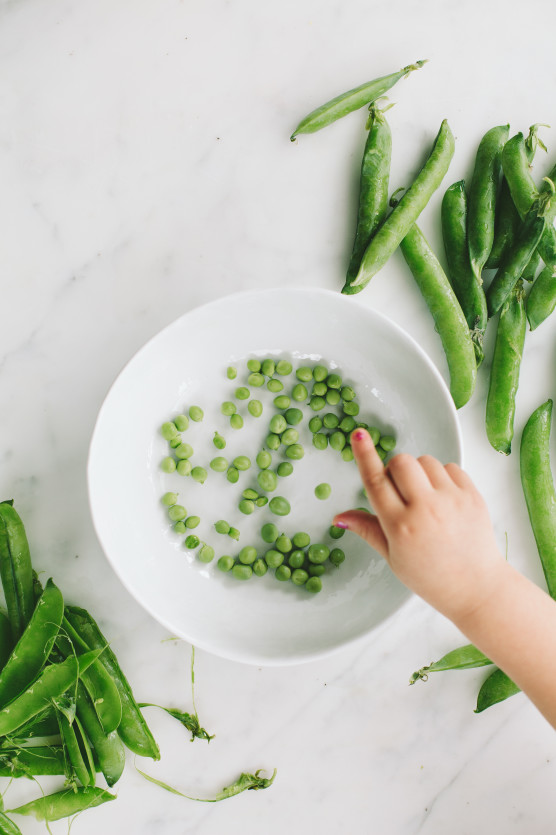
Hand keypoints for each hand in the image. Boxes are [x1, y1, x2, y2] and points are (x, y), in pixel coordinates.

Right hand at [333, 430, 505, 622]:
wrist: (476, 587)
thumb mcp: (392, 557)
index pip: (376, 481)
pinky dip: (442, 477)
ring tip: (425, 497)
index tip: (358, 434)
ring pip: (425, 461)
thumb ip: (367, 529)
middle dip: (395, 470)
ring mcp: (452, 500)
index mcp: (400, 526)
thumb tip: (339, 517)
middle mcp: (426, 510)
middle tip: (401, 491)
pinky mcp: (472, 495)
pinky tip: (443, 499)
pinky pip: (450, 466)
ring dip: (419, 472)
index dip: (365, 455)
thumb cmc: (430, 576)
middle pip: (401, 462)